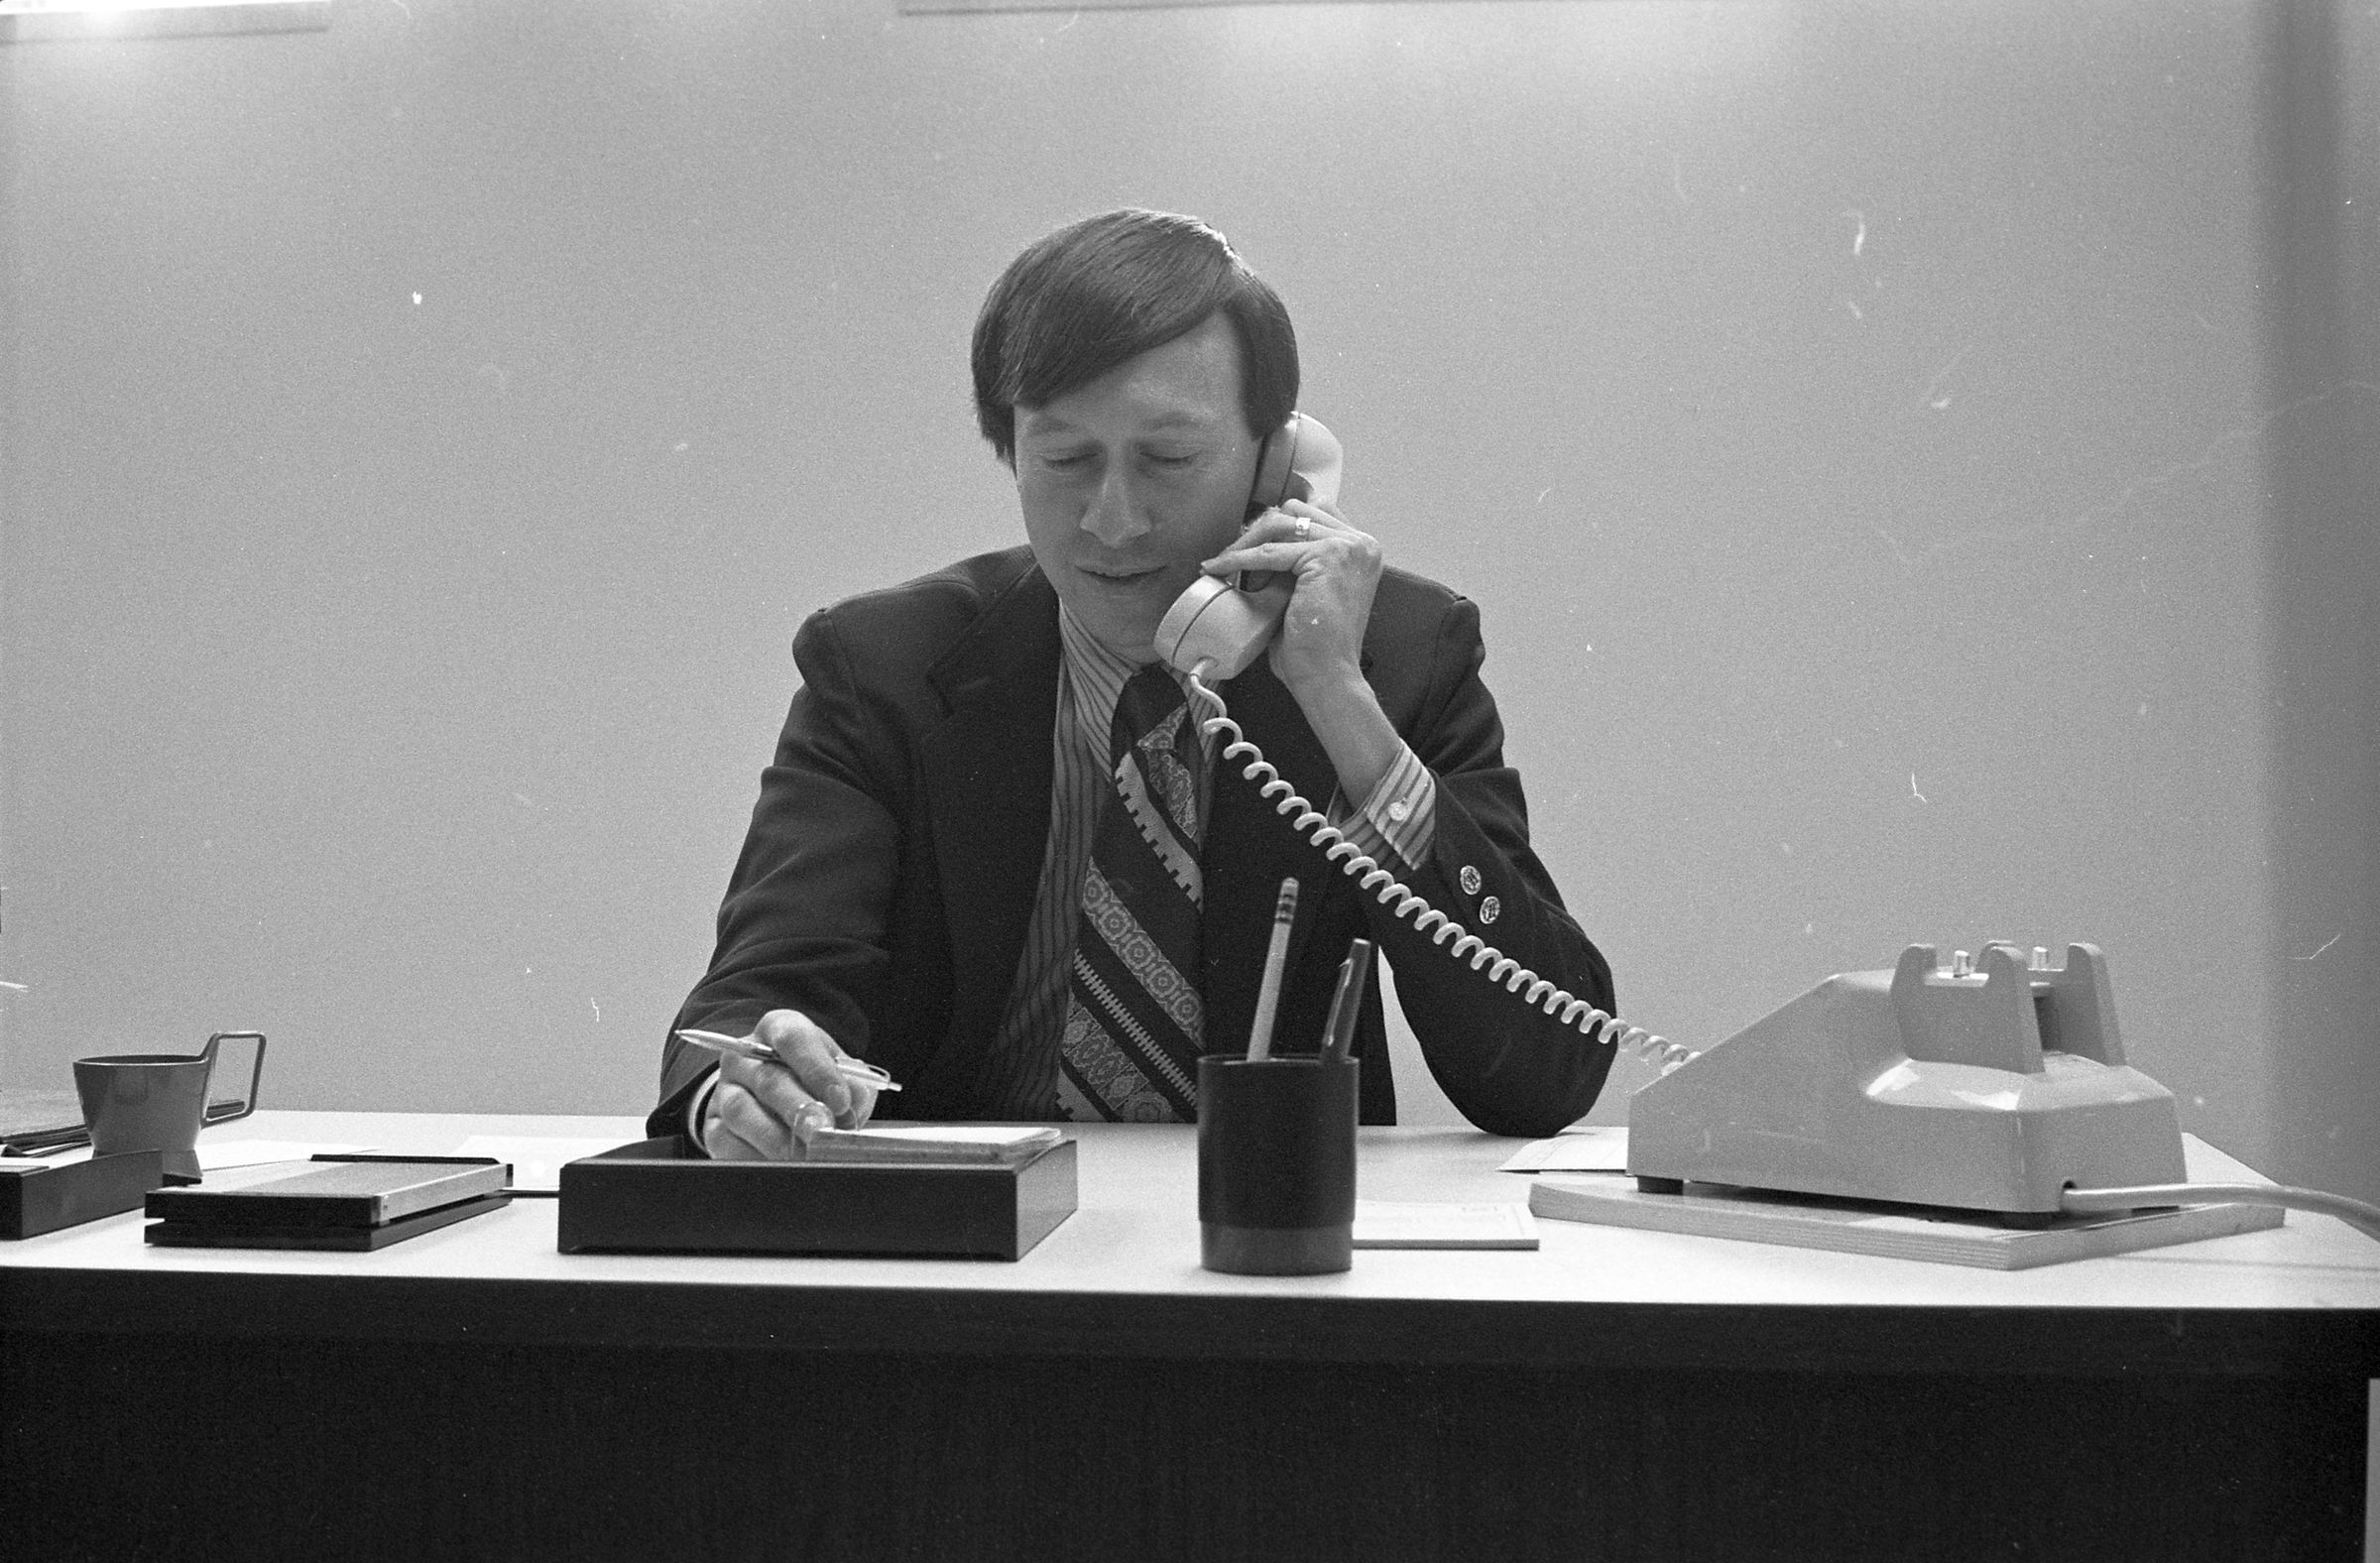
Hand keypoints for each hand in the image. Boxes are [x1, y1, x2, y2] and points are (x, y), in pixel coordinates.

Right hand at [700, 1008, 880, 1160]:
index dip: (818, 1069)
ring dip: (777, 1137)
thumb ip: (853, 1083)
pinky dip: (756, 1156)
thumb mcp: (839, 1073)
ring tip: (805, 1154)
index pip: (793, 1039)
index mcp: (778, 1029)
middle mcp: (745, 1056)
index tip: (841, 1099)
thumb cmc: (814, 1081)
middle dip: (800, 1108)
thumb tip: (855, 1099)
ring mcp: (725, 1089)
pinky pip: (727, 1141)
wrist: (777, 1100)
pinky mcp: (713, 1126)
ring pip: (742, 1111)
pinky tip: (780, 1164)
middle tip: (822, 1130)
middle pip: (769, 1080)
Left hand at [1200, 498, 1382, 698]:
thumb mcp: (1309, 591)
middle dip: (1260, 531)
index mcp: (1361, 549)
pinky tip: (1220, 569)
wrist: (1327, 676)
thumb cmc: (1316, 646)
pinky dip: (1238, 559)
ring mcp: (1347, 547)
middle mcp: (1360, 543)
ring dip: (1247, 541)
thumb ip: (1297, 563)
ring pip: (1280, 523)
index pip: (1314, 512)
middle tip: (1234, 556)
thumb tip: (1258, 542)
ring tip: (1226, 564)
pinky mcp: (1327, 556)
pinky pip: (1269, 551)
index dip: (1278, 526)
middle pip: (1296, 511)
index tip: (1250, 544)